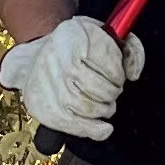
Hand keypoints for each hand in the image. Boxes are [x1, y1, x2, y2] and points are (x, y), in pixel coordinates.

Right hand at [0, 14, 137, 140]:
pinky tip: (104, 127)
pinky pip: (79, 126)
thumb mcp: (102, 33)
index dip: (119, 73)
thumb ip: (130, 48)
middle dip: (113, 91)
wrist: (32, 60)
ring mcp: (50, 87)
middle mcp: (58, 60)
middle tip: (109, 88)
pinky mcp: (47, 109)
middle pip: (103, 89)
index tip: (115, 73)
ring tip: (102, 101)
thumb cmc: (74, 48)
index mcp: (74, 36)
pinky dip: (96, 130)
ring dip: (105, 108)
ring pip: (92, 108)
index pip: (112, 65)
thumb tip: (133, 74)